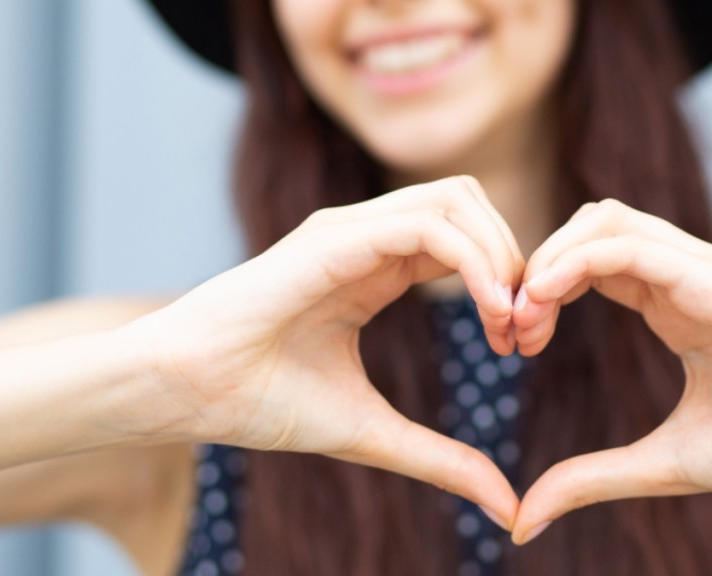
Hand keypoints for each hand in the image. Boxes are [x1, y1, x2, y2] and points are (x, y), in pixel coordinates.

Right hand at [119, 176, 524, 525]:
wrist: (187, 392)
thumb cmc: (261, 404)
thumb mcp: (372, 433)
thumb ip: (440, 458)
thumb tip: (506, 505)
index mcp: (375, 269)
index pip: (466, 241)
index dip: (508, 283)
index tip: (520, 346)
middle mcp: (366, 238)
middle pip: (472, 207)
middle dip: (516, 261)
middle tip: (524, 333)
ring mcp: (349, 231)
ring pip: (457, 199)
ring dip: (500, 254)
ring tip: (507, 321)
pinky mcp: (332, 239)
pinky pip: (426, 223)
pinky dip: (473, 259)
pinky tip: (489, 310)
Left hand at [510, 199, 711, 543]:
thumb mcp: (659, 464)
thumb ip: (591, 479)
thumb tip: (523, 519)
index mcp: (672, 303)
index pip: (588, 263)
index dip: (541, 291)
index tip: (514, 340)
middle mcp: (683, 276)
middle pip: (588, 230)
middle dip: (537, 266)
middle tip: (510, 323)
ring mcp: (702, 271)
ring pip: (604, 222)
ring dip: (550, 257)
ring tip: (524, 310)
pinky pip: (632, 246)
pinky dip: (578, 261)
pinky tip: (544, 295)